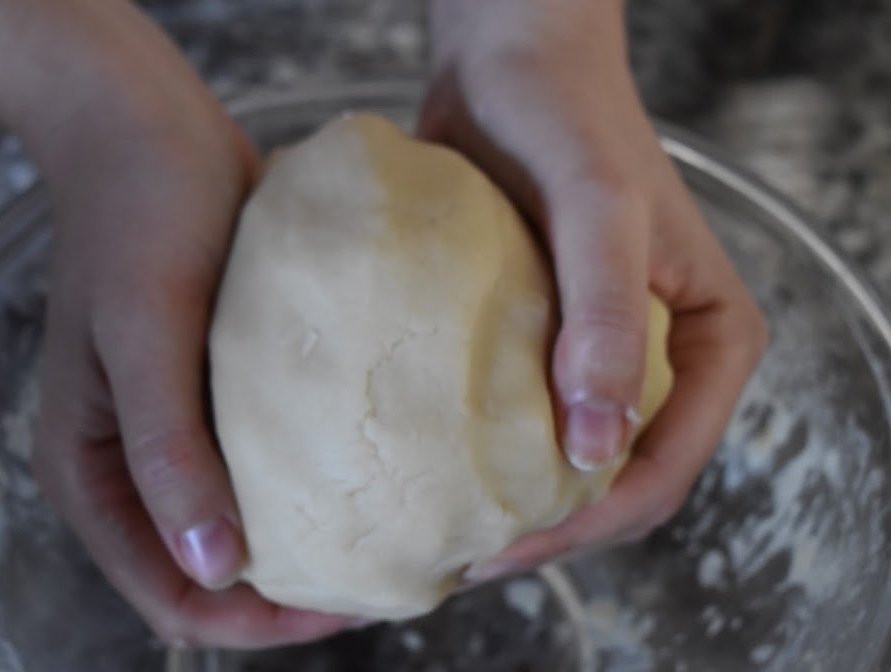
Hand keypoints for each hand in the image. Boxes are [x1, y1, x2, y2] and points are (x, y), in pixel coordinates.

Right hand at [27, 17, 349, 647]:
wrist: (148, 131)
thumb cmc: (136, 222)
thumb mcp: (142, 334)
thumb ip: (166, 452)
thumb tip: (215, 569)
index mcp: (93, 476)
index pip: (173, 598)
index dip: (259, 624)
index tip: (350, 607)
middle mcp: (137, 469)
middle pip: (219, 575)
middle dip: (298, 594)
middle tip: (392, 576)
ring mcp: (183, 433)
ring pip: (253, 523)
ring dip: (316, 540)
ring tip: (398, 532)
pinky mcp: (223, 393)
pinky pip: (273, 460)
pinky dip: (320, 478)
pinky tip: (381, 464)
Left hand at [422, 0, 766, 579]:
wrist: (510, 65)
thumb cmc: (567, 117)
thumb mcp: (603, 205)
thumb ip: (610, 318)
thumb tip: (598, 448)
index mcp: (709, 344)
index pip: (662, 469)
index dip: (590, 521)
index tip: (506, 544)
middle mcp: (661, 361)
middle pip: (614, 481)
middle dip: (547, 528)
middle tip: (462, 555)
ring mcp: (600, 356)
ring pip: (564, 459)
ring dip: (510, 502)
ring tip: (441, 530)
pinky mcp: (543, 341)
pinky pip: (520, 417)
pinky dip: (482, 453)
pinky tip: (431, 470)